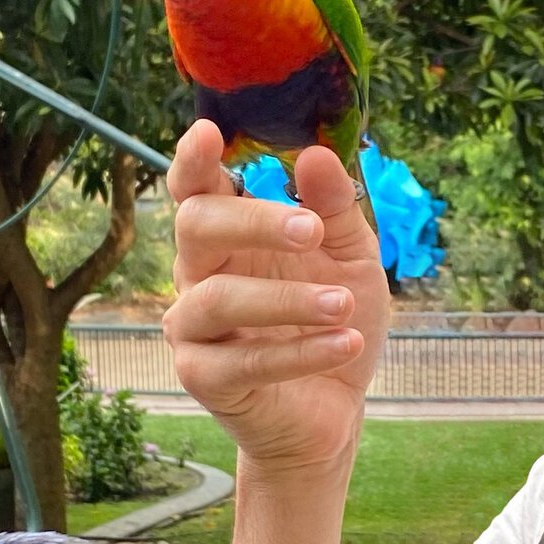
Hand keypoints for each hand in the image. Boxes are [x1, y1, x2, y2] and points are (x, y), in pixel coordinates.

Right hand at [164, 124, 389, 475]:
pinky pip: (246, 361)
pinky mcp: (205, 379)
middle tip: (310, 230)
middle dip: (253, 222)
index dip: (193, 161)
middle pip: (197, 228)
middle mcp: (198, 277)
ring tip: (344, 305)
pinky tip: (347, 343)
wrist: (334, 410)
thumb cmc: (333, 321)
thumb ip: (335, 210)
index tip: (210, 133)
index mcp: (227, 239)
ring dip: (289, 300)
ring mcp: (194, 329)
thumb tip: (316, 154)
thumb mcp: (351, 259)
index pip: (195, 191)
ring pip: (219, 299)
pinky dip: (301, 351)